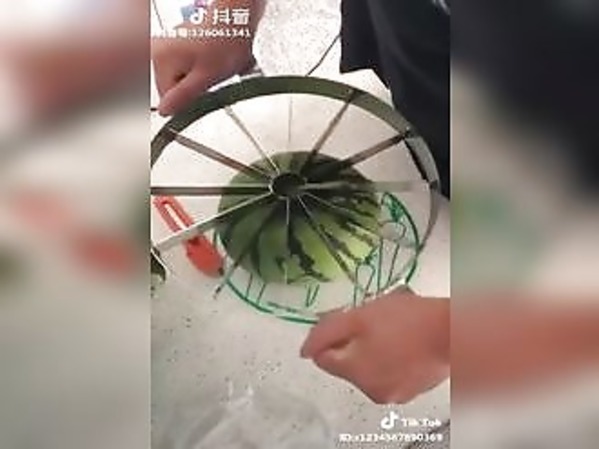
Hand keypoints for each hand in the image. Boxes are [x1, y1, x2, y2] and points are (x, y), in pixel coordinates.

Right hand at [152, 26, 254, 115]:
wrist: (236, 19)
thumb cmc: (225, 42)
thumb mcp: (206, 77)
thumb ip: (183, 96)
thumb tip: (164, 110)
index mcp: (161, 60)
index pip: (167, 98)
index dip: (188, 101)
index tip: (203, 94)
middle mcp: (159, 51)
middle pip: (173, 88)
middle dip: (194, 88)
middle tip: (211, 76)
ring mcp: (167, 46)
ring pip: (182, 79)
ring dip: (199, 79)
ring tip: (213, 67)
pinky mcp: (177, 45)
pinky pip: (186, 68)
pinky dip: (200, 69)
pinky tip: (211, 61)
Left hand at [301, 290, 449, 403]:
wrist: (452, 332)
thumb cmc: (404, 320)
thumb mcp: (358, 316)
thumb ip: (326, 332)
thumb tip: (304, 350)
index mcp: (353, 373)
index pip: (323, 357)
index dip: (330, 335)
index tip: (345, 318)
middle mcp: (370, 391)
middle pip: (347, 363)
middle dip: (354, 341)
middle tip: (372, 320)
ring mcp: (394, 393)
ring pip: (370, 367)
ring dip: (373, 348)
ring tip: (393, 328)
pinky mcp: (413, 389)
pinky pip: (391, 371)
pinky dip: (392, 358)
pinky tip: (406, 340)